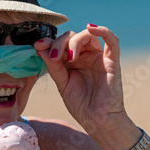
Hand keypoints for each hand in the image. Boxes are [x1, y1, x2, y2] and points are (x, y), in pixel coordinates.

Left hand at [35, 24, 133, 148]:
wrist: (97, 121)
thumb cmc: (81, 104)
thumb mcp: (62, 83)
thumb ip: (53, 65)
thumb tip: (40, 47)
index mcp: (73, 60)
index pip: (61, 43)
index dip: (49, 42)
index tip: (37, 46)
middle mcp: (86, 56)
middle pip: (73, 36)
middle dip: (59, 43)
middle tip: (53, 56)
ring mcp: (99, 57)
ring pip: (88, 36)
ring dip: (74, 41)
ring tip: (69, 57)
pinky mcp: (111, 62)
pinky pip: (112, 41)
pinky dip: (103, 31)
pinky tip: (91, 28)